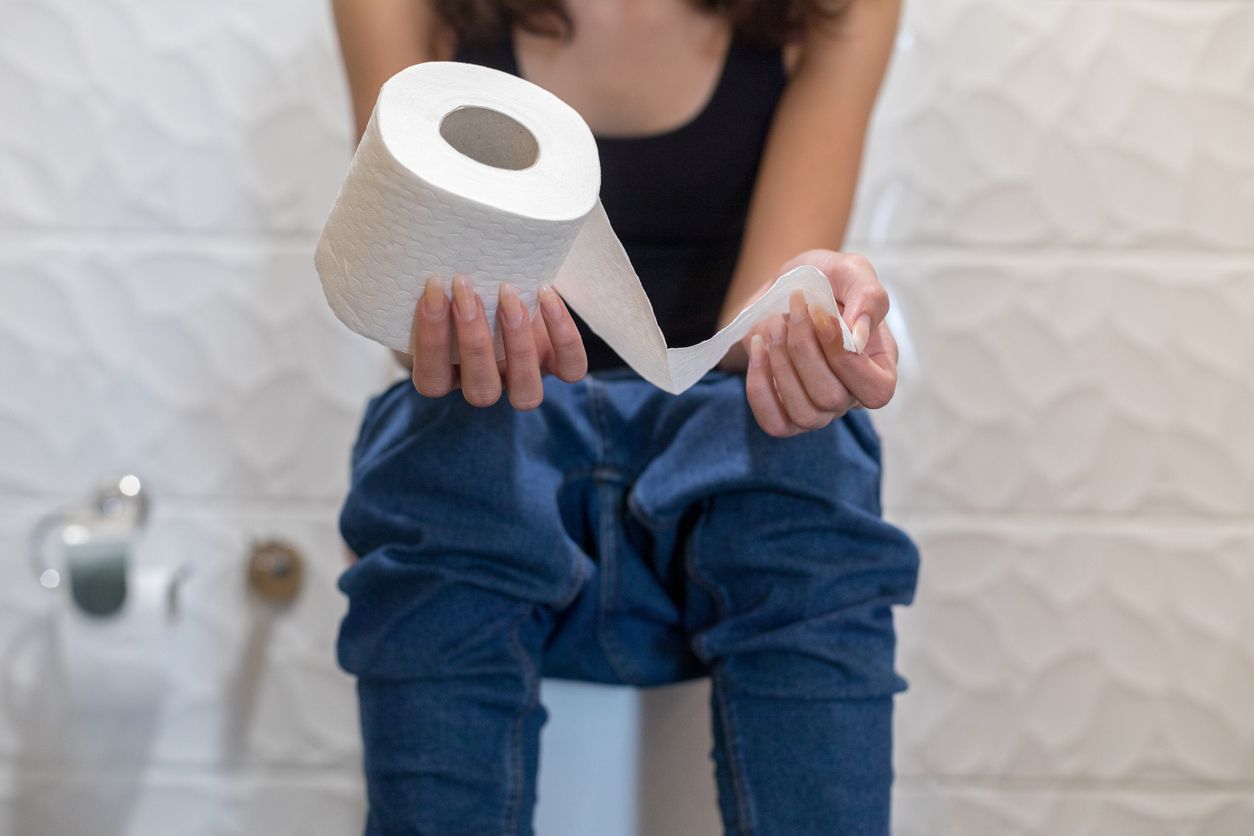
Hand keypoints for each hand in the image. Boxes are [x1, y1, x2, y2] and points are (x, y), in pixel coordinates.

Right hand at [408, 275, 586, 408]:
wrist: (512, 278)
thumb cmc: (465, 282)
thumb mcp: (443, 284)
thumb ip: (430, 280)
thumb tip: (417, 236)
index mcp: (447, 376)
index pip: (432, 381)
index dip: (431, 341)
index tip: (433, 288)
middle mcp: (487, 384)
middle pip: (480, 391)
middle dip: (472, 338)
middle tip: (465, 285)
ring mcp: (525, 380)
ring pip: (526, 392)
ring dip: (517, 343)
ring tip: (507, 292)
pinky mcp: (560, 366)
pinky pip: (570, 367)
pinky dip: (562, 333)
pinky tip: (545, 294)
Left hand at [742, 251, 899, 437]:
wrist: (785, 289)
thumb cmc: (828, 281)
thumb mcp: (853, 273)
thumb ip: (869, 299)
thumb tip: (858, 336)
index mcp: (879, 368)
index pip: (876, 391)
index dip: (846, 359)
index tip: (821, 313)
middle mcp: (850, 396)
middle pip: (832, 400)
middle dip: (805, 349)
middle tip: (795, 307)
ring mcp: (817, 410)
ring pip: (804, 413)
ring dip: (780, 363)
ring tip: (775, 322)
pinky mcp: (783, 414)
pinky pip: (772, 421)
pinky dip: (760, 384)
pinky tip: (759, 345)